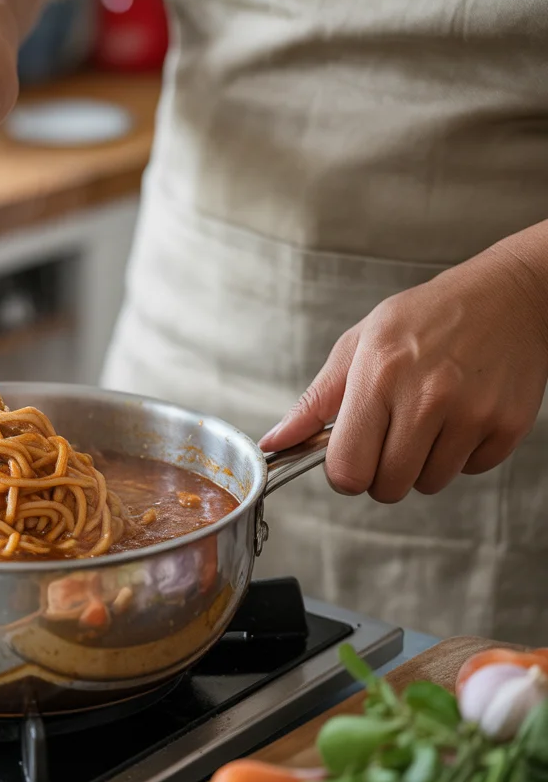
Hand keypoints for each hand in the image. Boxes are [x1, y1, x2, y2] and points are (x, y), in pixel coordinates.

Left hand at [258, 231, 547, 501]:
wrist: (507, 295)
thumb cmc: (426, 317)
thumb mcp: (358, 346)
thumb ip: (314, 402)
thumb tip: (273, 443)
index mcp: (379, 375)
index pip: (347, 467)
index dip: (343, 474)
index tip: (349, 459)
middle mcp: (426, 396)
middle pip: (387, 486)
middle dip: (380, 473)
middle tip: (388, 438)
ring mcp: (471, 413)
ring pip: (428, 484)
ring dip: (421, 464)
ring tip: (426, 420)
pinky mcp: (507, 426)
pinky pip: (470, 471)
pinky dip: (461, 455)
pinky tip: (460, 416)